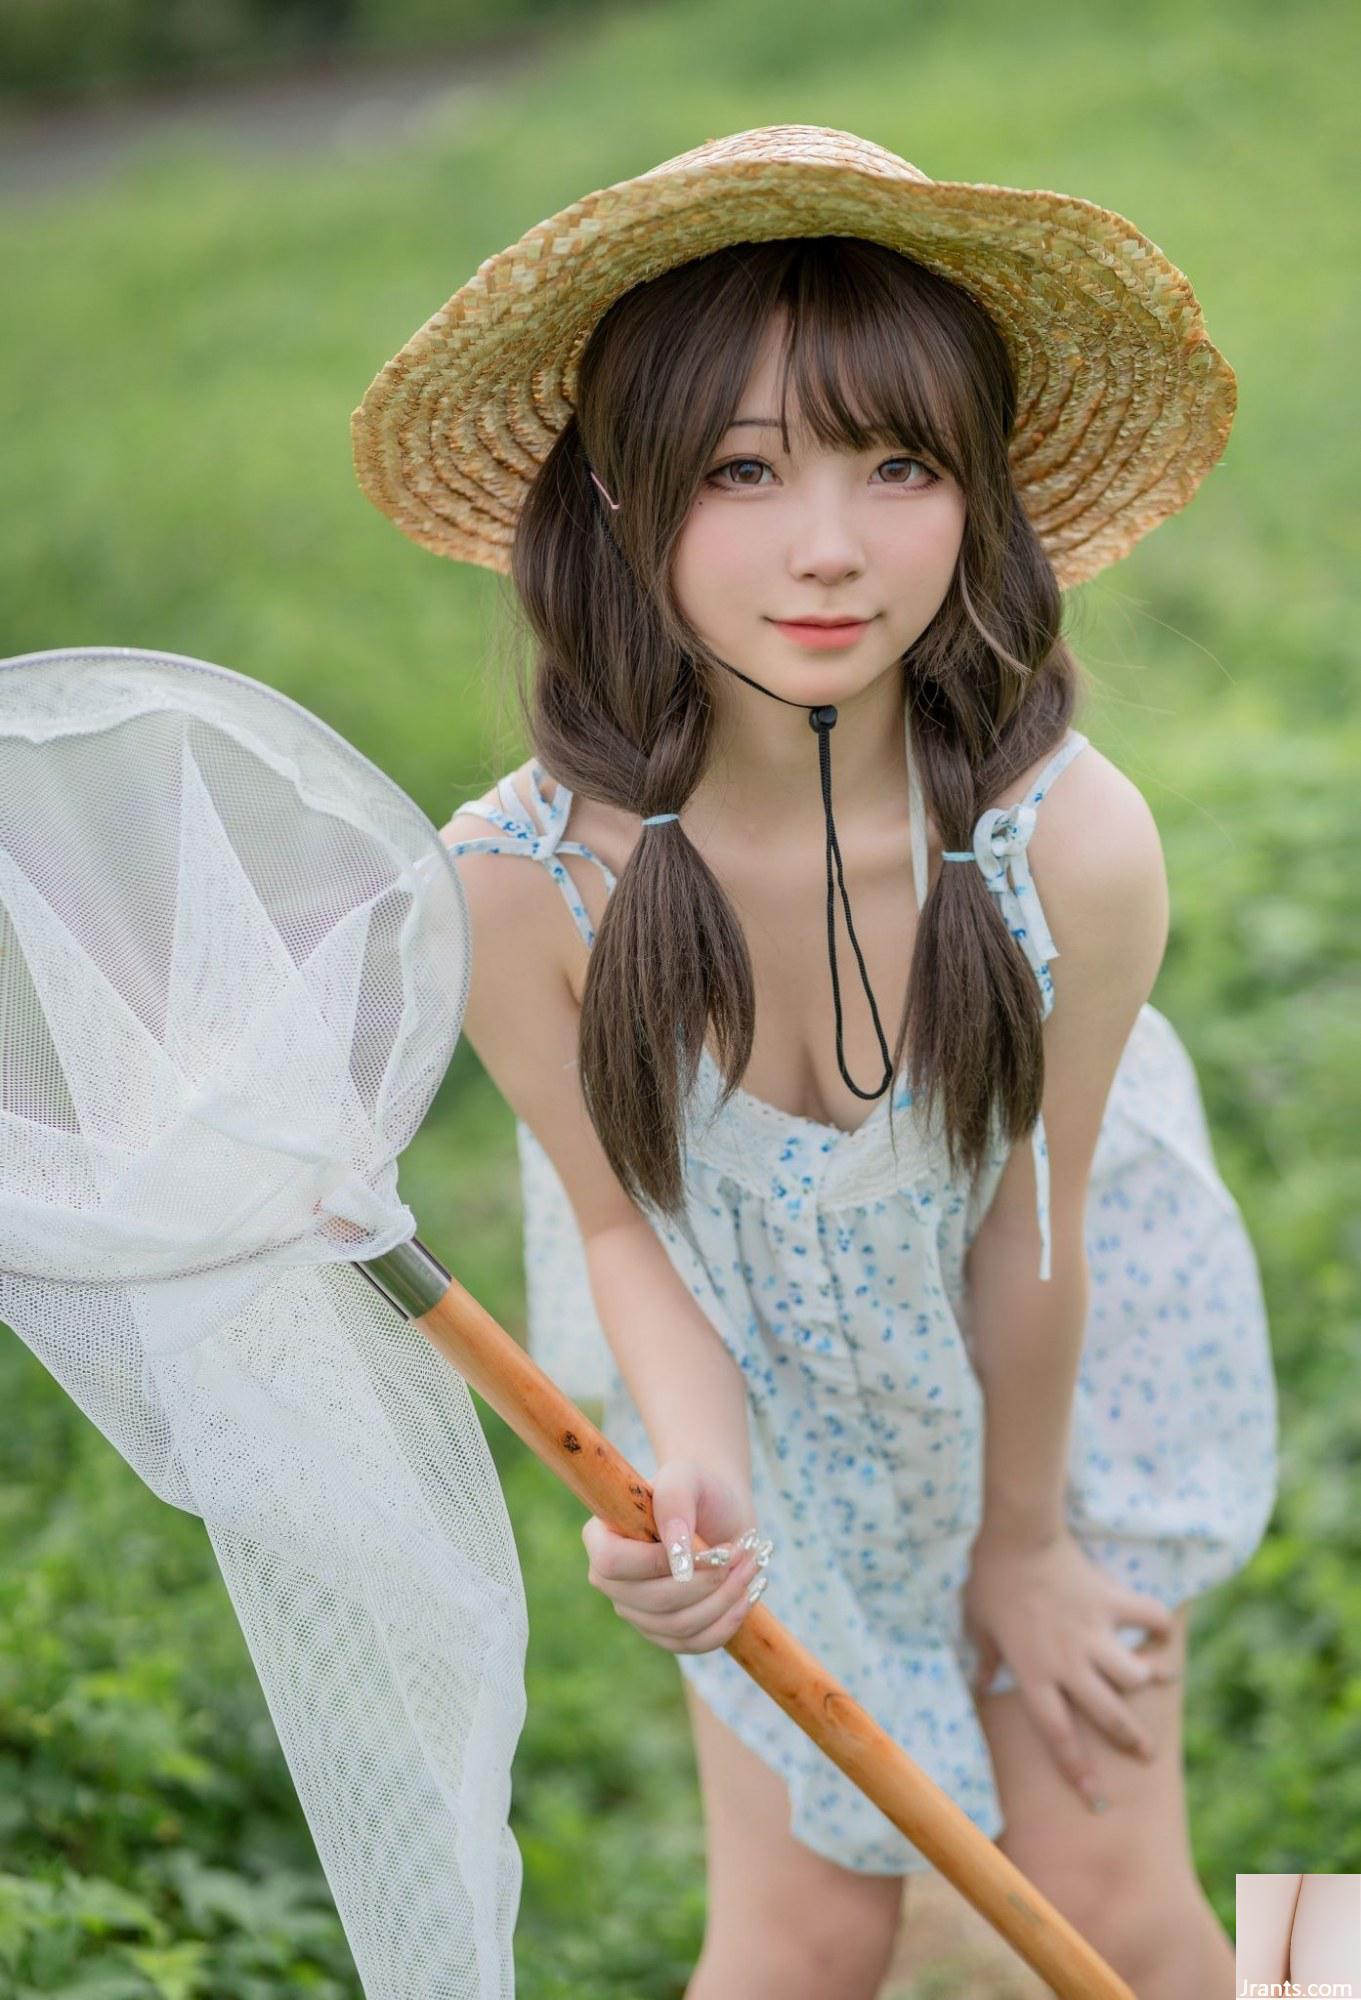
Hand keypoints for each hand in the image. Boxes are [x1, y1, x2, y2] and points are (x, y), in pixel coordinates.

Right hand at [582, 1457, 772, 1655]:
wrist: (720, 1511)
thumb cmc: (698, 1488)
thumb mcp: (686, 1476)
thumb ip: (674, 1501)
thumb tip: (676, 1557)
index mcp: (601, 1538)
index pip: (612, 1563)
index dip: (656, 1561)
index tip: (703, 1546)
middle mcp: (611, 1582)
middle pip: (653, 1601)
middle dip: (706, 1580)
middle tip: (739, 1551)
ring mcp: (637, 1612)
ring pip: (679, 1626)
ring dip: (725, 1598)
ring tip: (749, 1565)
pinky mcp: (666, 1635)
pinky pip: (696, 1643)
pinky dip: (729, 1621)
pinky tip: (748, 1593)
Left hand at [963, 1524, 1177, 1806]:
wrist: (1018, 1536)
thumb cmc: (991, 1579)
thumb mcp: (978, 1624)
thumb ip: (986, 1658)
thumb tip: (980, 1683)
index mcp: (1034, 1674)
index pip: (1058, 1736)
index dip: (1078, 1771)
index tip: (1096, 1799)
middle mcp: (1069, 1663)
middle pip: (1107, 1716)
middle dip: (1131, 1741)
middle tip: (1147, 1755)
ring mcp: (1094, 1634)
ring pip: (1134, 1675)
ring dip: (1151, 1680)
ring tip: (1162, 1679)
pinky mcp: (1111, 1602)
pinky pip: (1147, 1617)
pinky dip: (1160, 1624)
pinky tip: (1166, 1630)